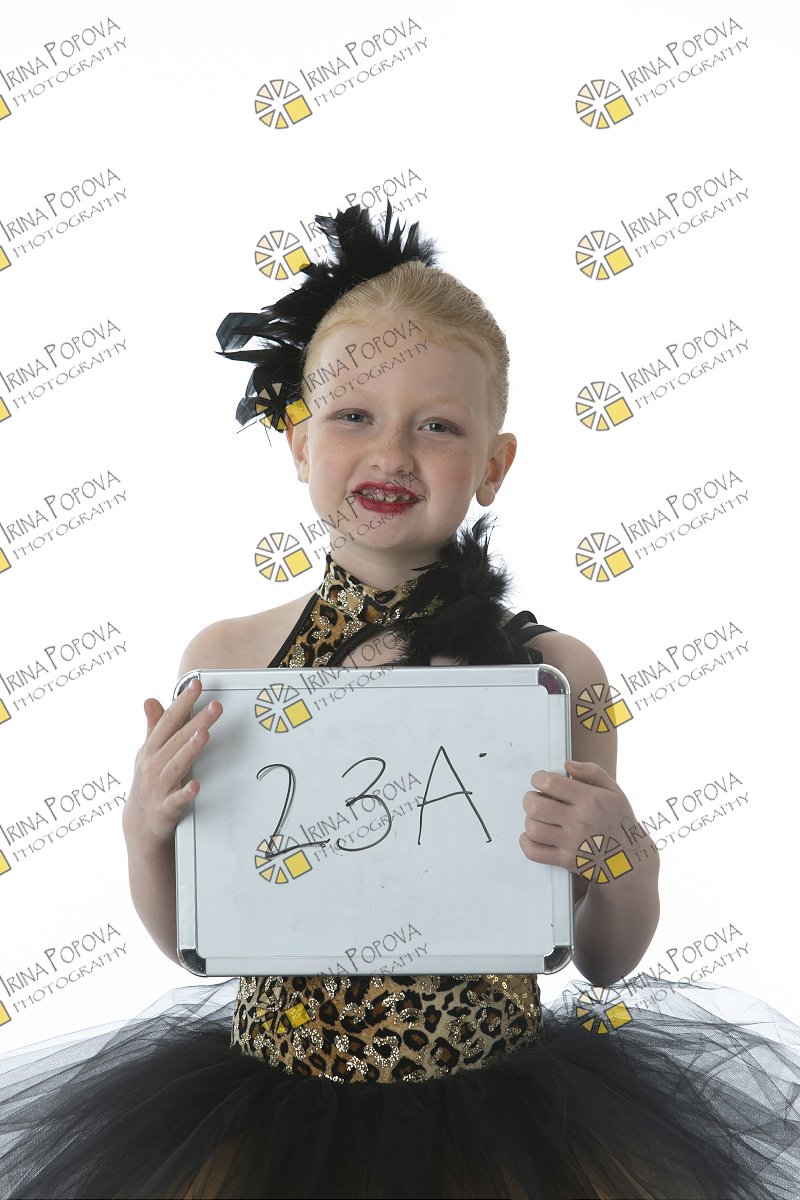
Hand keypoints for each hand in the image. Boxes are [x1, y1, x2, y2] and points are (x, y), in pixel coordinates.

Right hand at [123, 677, 222, 845]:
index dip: (182, 702)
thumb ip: (153, 726)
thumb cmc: (148, 783)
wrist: (140, 825)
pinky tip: (197, 785)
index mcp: (151, 749)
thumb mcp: (147, 752)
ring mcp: (159, 787)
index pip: (168, 721)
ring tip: (204, 735)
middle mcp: (153, 765)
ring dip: (190, 750)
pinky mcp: (165, 809)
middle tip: (215, 706)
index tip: (196, 685)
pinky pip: (176, 800)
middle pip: (177, 739)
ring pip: (176, 765)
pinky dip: (186, 792)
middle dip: (196, 720)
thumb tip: (150, 699)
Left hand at [520, 760, 649, 877]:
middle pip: (535, 806)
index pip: (550, 783)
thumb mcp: (614, 791)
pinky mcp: (566, 861)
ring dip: (530, 820)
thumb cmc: (619, 821)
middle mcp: (579, 821)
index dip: (538, 778)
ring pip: (533, 829)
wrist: (631, 858)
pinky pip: (534, 852)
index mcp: (590, 800)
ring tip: (539, 818)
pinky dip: (527, 843)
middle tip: (536, 798)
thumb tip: (568, 765)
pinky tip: (533, 836)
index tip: (540, 780)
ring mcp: (572, 843)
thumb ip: (593, 772)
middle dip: (530, 798)